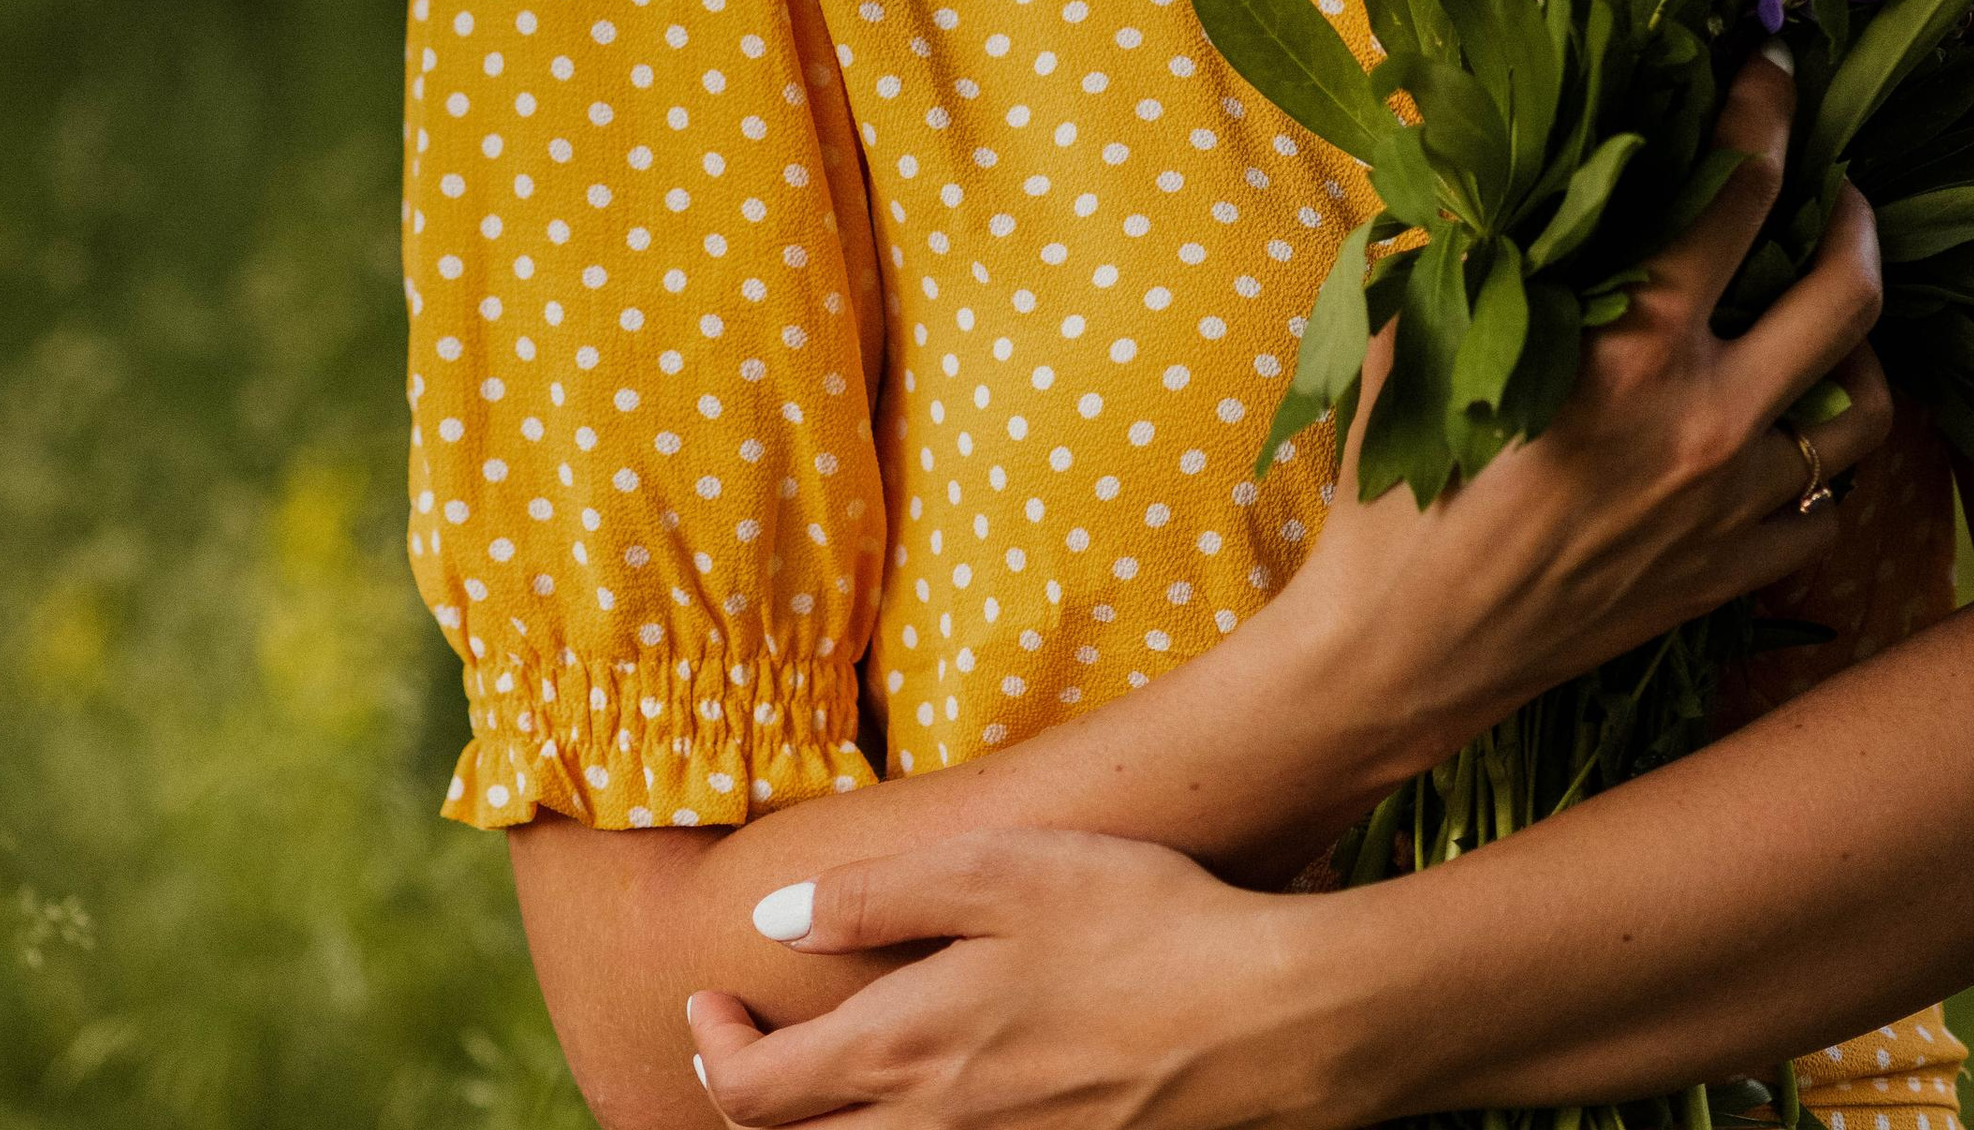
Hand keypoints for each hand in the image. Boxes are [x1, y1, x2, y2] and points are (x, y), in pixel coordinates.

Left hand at [688, 829, 1324, 1129]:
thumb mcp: (1000, 870)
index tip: (710, 1002)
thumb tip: (773, 920)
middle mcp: (934, 1127)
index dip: (715, 1050)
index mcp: (907, 1048)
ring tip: (819, 1078)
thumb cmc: (1134, 923)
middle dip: (750, 1099)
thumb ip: (877, 894)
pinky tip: (920, 1097)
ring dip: (822, 1124)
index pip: (758, 1092)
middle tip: (740, 1045)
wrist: (1262, 1020)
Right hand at [1290, 46, 1888, 774]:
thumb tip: (1495, 154)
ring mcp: (1732, 507)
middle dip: (1857, 216)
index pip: (1737, 196)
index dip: (1765, 115)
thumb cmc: (1397, 489)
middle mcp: (1705, 421)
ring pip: (1868, 410)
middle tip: (1842, 185)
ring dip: (1867, 348)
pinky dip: (1826, 459)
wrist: (1401, 659)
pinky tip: (1797, 428)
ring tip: (1839, 314)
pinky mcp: (1733, 575)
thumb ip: (1477, 244)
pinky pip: (1828, 508)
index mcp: (1631, 347)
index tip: (1772, 70)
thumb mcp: (1422, 336)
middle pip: (1847, 295)